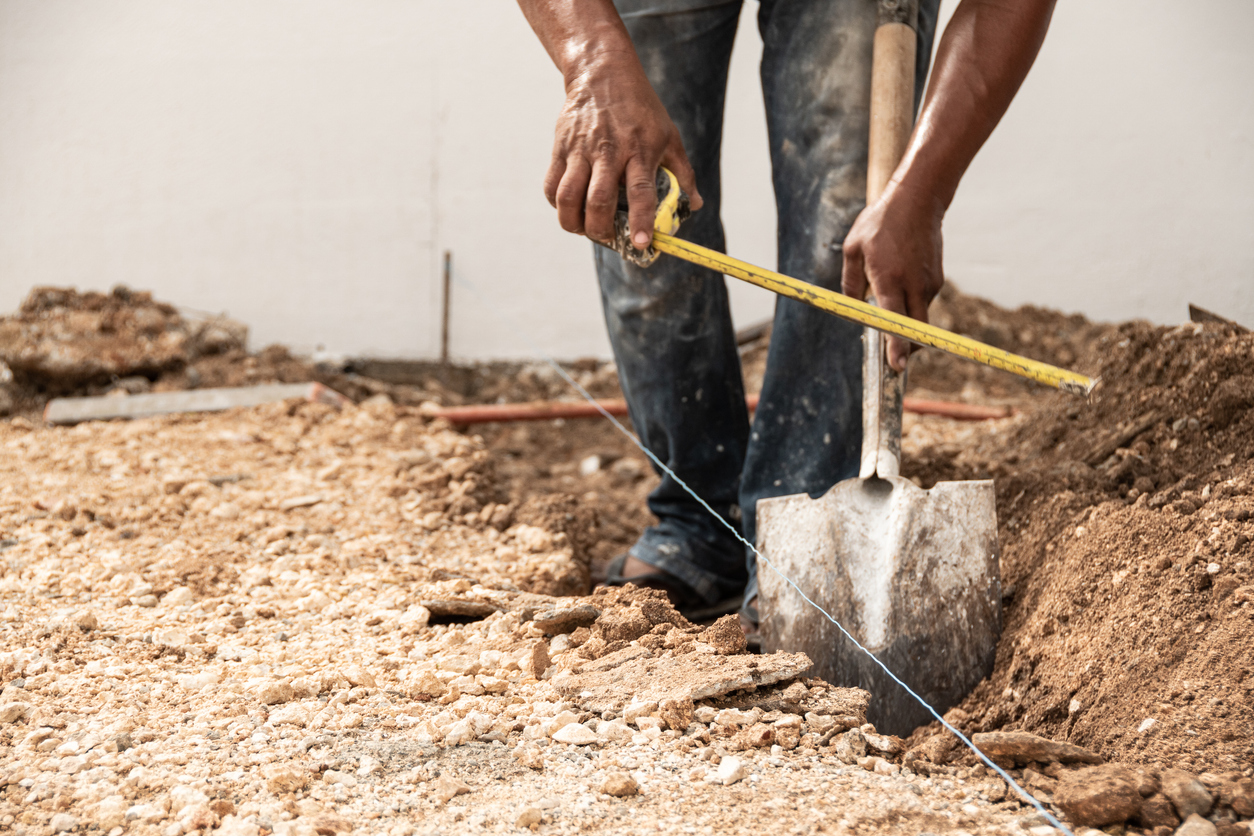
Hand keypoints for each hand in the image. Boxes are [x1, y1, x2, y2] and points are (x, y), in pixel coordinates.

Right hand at [543, 52, 701, 249]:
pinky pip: (551, 185)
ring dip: (573, 222)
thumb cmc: (640, 109)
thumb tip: (696, 203)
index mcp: (639, 150)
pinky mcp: (561, 147)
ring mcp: (581, 149)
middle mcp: (609, 151)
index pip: (640, 191)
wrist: (603, 73)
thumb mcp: (668, 135)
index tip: (642, 243)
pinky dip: (557, 205)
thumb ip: (683, 172)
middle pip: (597, 200)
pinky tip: (569, 209)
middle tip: (607, 238)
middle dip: (600, 229)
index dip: (641, 220)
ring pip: (568, 196)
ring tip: (584, 229)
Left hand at [841, 182, 944, 370]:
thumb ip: (850, 283)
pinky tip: (900, 277)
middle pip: (915, 330)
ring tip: (888, 287)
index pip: (895, 321)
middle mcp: (914, 285)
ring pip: (918, 316)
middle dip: (905, 347)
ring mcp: (930, 283)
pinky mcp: (938, 280)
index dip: (895, 346)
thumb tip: (852, 309)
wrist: (917, 201)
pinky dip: (910, 301)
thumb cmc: (879, 224)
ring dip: (904, 318)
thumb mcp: (852, 250)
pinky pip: (921, 301)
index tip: (896, 365)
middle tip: (892, 357)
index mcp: (889, 279)